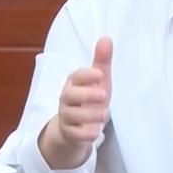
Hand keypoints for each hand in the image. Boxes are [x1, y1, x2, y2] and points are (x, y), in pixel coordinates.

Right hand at [39, 37, 112, 168]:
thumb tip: (106, 38)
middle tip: (103, 94)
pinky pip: (74, 135)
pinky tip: (95, 133)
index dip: (86, 75)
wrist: (75, 127)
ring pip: (72, 116)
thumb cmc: (89, 98)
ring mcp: (67, 117)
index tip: (100, 73)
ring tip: (104, 113)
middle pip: (69, 95)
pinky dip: (84, 134)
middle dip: (86, 95)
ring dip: (88, 115)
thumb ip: (102, 61)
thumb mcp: (99, 81)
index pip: (75, 76)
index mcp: (74, 83)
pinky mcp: (70, 134)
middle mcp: (67, 99)